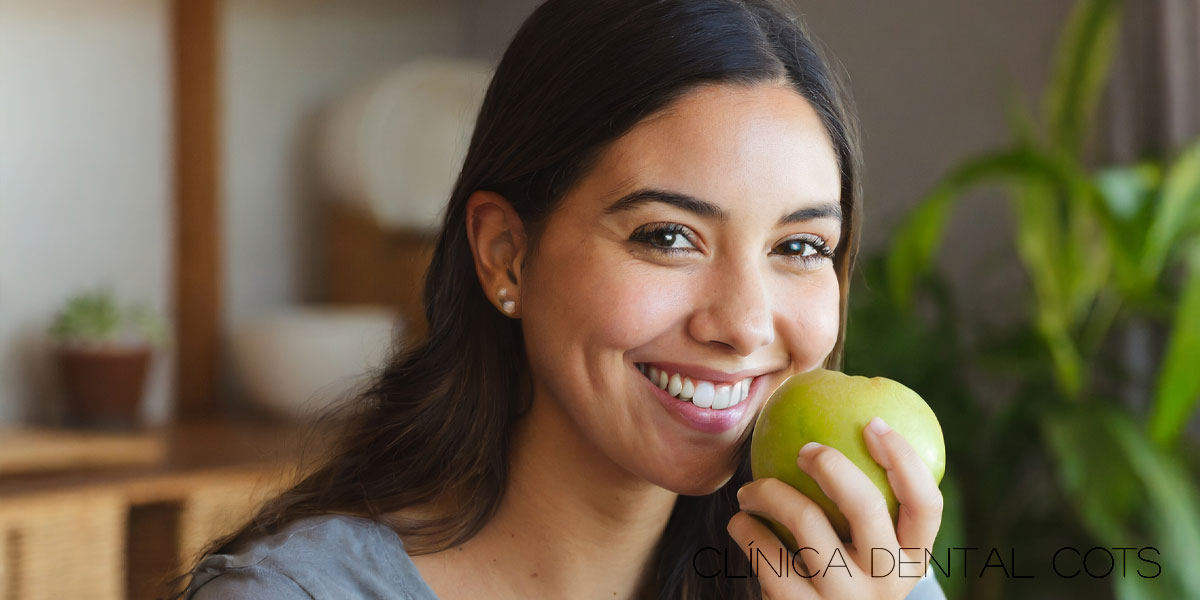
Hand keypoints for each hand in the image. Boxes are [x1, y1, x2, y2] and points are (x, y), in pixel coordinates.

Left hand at [726, 418, 942, 598]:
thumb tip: (842, 402)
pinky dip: (746, 530)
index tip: (872, 422)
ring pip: (806, 522)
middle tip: (805, 449)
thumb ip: (865, 499)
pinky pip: (767, 555)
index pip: (925, 503)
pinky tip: (740, 523)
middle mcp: (887, 584)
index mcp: (913, 559)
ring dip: (768, 492)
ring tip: (749, 491)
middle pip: (864, 505)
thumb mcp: (865, 548)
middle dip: (830, 463)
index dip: (903, 457)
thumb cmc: (838, 569)